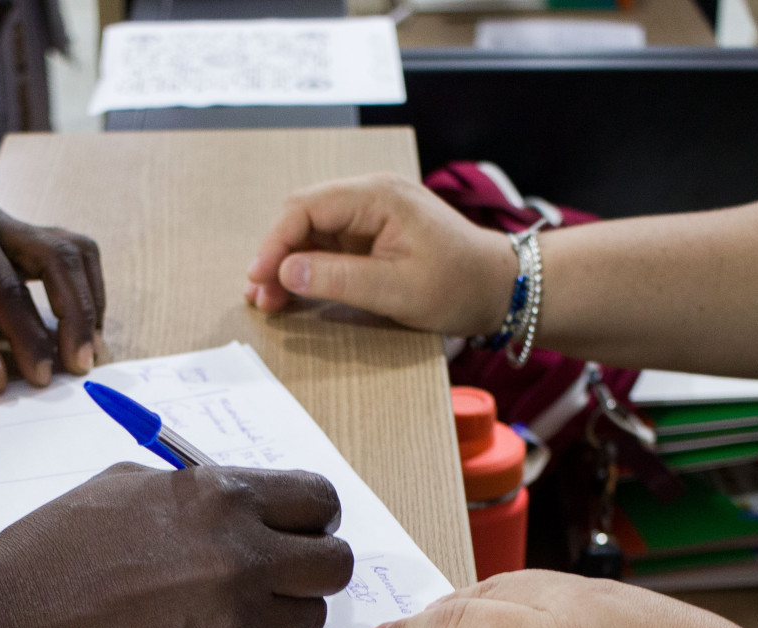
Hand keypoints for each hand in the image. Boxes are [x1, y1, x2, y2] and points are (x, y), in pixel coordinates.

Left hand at [0, 205, 104, 393]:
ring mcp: (13, 230)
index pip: (8, 287)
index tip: (41, 378)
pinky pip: (74, 261)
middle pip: (57, 256)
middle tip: (79, 366)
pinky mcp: (27, 247)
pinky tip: (83, 333)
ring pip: (75, 251)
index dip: (29, 336)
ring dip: (89, 301)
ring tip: (89, 350)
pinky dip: (87, 295)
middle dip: (75, 314)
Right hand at [0, 464, 353, 627]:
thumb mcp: (126, 486)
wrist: (6, 625)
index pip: (318, 499)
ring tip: (232, 608)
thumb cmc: (54, 550)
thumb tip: (238, 503)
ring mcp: (233, 624)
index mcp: (219, 499)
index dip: (312, 515)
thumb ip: (195, 492)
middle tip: (281, 572)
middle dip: (313, 566)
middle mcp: (240, 559)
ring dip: (282, 612)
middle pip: (335, 565)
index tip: (298, 527)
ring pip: (307, 619)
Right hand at [244, 173, 517, 335]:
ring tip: (271, 301)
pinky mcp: (373, 234)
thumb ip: (337, 279)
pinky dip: (308, 269)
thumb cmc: (458, 285)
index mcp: (378, 196)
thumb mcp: (397, 289)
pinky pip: (329, 246)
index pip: (306, 208)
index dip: (275, 243)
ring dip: (288, 265)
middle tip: (258, 296)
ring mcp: (371, 214)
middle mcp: (371, 196)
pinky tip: (294, 293)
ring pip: (312, 233)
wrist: (499, 287)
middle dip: (276, 255)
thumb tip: (285, 273)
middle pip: (303, 217)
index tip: (258, 278)